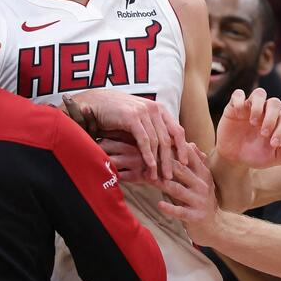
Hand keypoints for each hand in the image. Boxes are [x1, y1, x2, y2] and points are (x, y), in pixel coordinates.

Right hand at [73, 89, 188, 180]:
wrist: (96, 103)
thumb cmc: (116, 115)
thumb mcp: (138, 121)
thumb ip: (151, 130)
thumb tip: (165, 150)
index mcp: (159, 109)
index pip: (177, 130)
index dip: (182, 147)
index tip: (185, 163)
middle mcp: (155, 109)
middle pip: (168, 138)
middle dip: (170, 159)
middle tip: (171, 176)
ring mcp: (144, 112)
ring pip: (157, 141)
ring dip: (158, 161)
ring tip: (157, 176)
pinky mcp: (132, 117)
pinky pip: (144, 140)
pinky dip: (148, 155)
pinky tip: (150, 166)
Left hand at [155, 144, 219, 245]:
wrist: (214, 227)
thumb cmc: (202, 200)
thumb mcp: (203, 180)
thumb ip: (197, 163)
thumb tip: (190, 143)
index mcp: (203, 174)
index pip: (188, 156)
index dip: (172, 148)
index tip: (156, 142)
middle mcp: (202, 185)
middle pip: (180, 170)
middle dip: (162, 164)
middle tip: (145, 159)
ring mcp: (199, 201)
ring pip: (177, 189)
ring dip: (161, 183)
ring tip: (146, 178)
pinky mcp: (195, 216)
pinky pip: (180, 211)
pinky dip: (170, 208)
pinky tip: (159, 204)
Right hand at [215, 88, 280, 168]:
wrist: (234, 158)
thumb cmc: (256, 156)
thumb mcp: (274, 157)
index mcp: (277, 121)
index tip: (273, 144)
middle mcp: (266, 111)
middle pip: (275, 102)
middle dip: (272, 118)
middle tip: (264, 133)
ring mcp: (250, 107)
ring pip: (259, 93)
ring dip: (258, 107)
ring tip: (254, 122)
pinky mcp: (234, 106)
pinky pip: (238, 94)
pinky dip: (239, 100)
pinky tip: (238, 113)